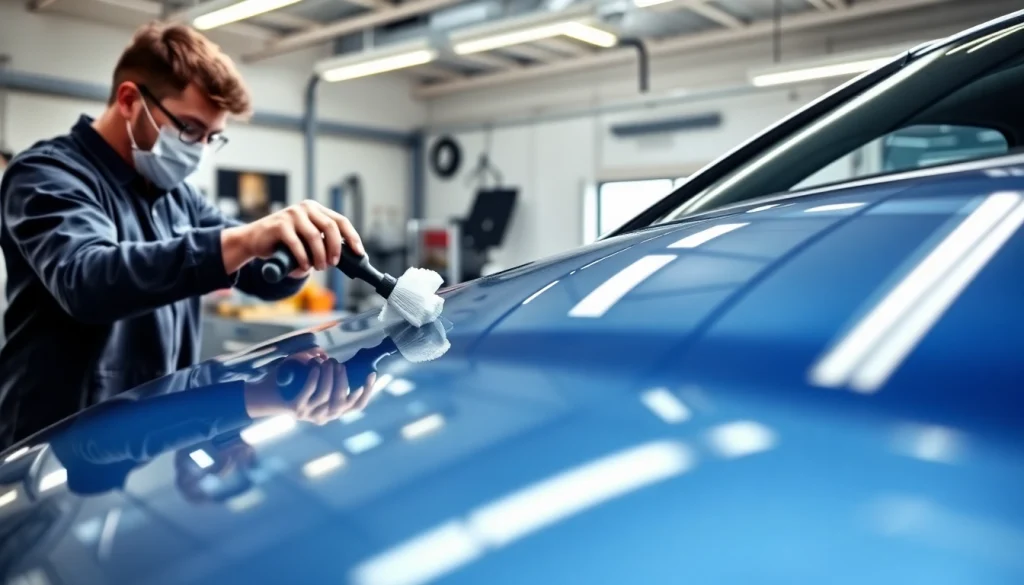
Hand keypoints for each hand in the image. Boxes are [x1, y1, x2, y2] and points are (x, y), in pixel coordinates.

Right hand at [222, 200, 363, 276]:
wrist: (255, 240)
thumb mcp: (308, 241)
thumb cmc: (285, 243)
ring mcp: (292, 214)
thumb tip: (345, 258)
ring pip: (315, 236)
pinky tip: (305, 267)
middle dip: (336, 248)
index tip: (359, 253)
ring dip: (320, 256)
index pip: (341, 221)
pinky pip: (297, 244)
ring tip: (319, 267)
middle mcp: (306, 208)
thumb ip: (324, 244)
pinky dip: (303, 258)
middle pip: (331, 227)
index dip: (352, 237)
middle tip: (333, 264)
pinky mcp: (279, 224)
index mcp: (316, 209)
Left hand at [243, 352, 376, 425]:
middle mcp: (322, 416)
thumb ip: (323, 368)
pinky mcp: (295, 409)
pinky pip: (308, 392)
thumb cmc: (287, 383)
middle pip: (342, 400)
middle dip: (343, 379)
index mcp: (331, 410)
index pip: (356, 405)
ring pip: (326, 396)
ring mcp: (309, 414)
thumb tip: (330, 357)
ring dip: (328, 376)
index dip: (367, 391)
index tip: (371, 374)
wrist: (260, 394)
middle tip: (338, 363)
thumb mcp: (310, 376)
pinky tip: (315, 365)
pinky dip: (313, 377)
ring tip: (326, 362)